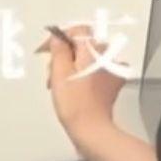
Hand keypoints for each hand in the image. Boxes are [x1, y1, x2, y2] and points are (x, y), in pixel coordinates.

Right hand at [35, 23, 127, 153]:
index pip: (79, 30)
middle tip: (51, 71)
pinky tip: (72, 89)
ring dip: (72, 66)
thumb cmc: (75, 104)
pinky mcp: (111, 84)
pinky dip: (83, 76)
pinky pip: (95, 71)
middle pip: (83, 46)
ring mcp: (111, 71)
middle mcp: (107, 58)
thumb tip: (57, 38)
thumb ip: (59, 50)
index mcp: (94, 51)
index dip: (61, 36)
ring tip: (59, 84)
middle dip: (65, 55)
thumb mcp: (59, 72)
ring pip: (88, 59)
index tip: (48, 48)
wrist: (91, 129)